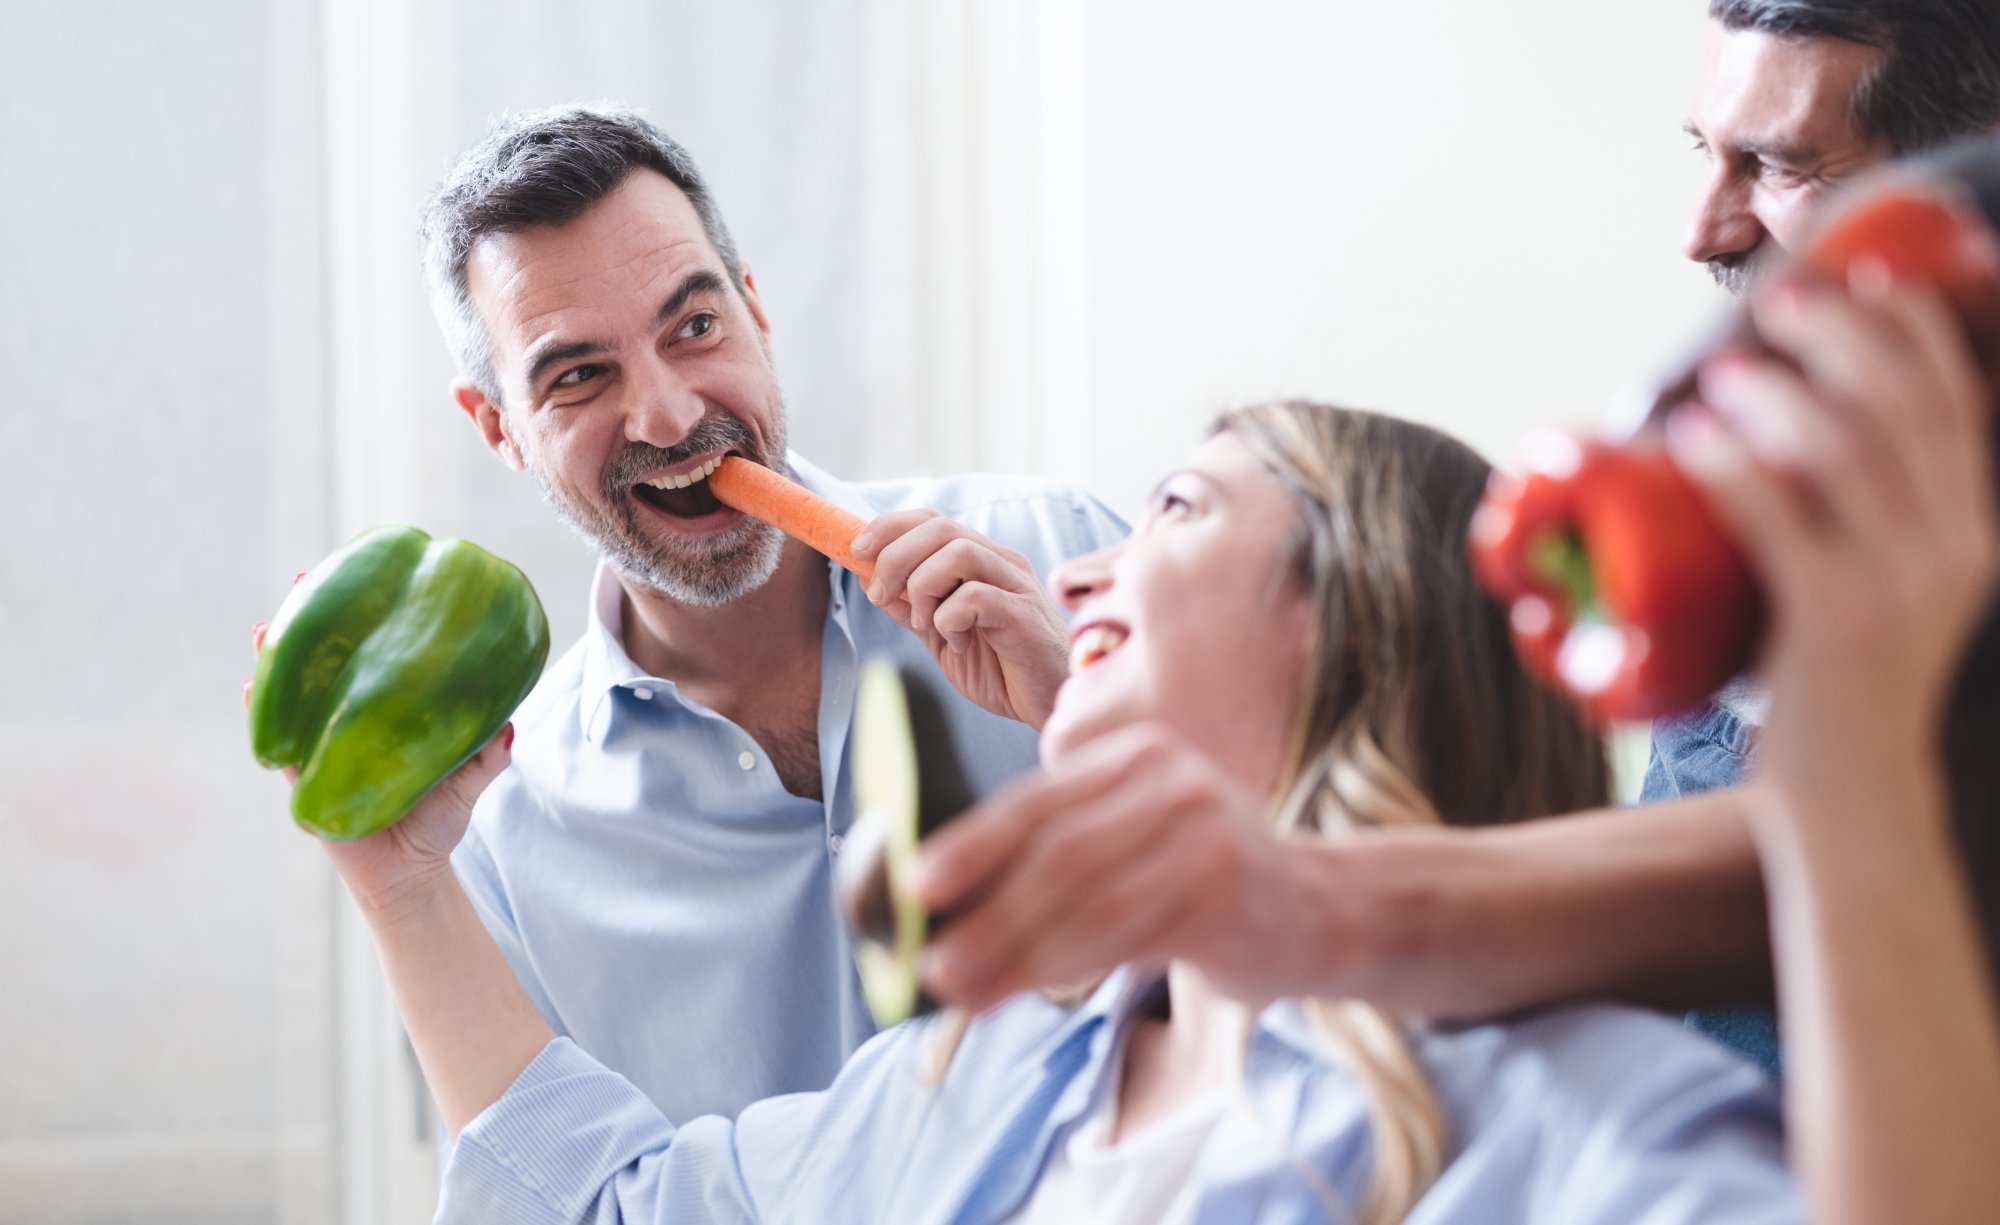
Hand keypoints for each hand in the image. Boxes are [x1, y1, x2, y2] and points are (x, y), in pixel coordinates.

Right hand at [248, 605, 511, 912]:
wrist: (410, 875)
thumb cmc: (437, 819)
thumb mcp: (471, 781)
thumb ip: (488, 756)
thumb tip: (508, 727)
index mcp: (384, 710)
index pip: (371, 651)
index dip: (362, 613)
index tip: (364, 571)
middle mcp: (348, 718)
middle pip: (324, 658)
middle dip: (308, 618)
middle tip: (301, 579)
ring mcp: (321, 744)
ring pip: (292, 692)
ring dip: (275, 659)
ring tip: (265, 629)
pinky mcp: (303, 778)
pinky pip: (277, 740)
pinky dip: (264, 713)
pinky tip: (253, 687)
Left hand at [853, 511, 1070, 727]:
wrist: (1049, 704)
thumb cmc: (1003, 669)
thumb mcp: (943, 635)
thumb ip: (913, 608)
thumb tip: (871, 582)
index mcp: (982, 561)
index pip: (932, 520)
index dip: (889, 527)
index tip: (856, 550)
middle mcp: (1001, 563)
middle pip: (940, 528)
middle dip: (895, 557)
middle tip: (880, 595)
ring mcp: (1016, 586)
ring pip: (958, 553)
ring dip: (922, 587)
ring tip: (922, 623)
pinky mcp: (1023, 616)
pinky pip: (976, 597)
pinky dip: (949, 619)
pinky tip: (956, 643)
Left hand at [913, 723, 1308, 1011]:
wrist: (1322, 909)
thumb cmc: (1206, 882)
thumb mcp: (1138, 839)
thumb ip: (1062, 853)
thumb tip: (950, 907)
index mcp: (1136, 757)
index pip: (1036, 800)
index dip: (972, 845)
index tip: (919, 885)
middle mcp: (1170, 782)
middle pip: (1056, 852)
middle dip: (985, 914)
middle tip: (932, 962)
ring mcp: (1203, 834)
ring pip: (1084, 899)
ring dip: (1013, 952)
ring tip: (961, 990)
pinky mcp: (1223, 891)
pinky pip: (1125, 934)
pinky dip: (1066, 966)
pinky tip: (1026, 991)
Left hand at [1671, 263, 1999, 826]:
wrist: (1854, 796)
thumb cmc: (1842, 690)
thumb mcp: (1882, 593)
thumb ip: (1859, 525)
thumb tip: (1780, 447)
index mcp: (1970, 533)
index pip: (1957, 404)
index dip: (1916, 328)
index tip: (1872, 271)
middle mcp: (1950, 548)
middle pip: (1903, 407)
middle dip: (1844, 335)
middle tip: (1781, 296)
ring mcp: (1897, 584)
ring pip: (1846, 453)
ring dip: (1784, 395)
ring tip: (1728, 366)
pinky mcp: (1834, 620)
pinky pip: (1781, 522)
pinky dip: (1736, 467)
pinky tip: (1695, 435)